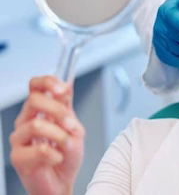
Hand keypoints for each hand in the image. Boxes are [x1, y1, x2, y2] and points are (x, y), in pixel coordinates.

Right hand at [10, 76, 84, 194]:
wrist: (62, 182)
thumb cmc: (66, 155)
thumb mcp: (74, 129)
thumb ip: (68, 110)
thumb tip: (66, 86)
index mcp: (40, 110)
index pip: (35, 86)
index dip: (47, 82)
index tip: (62, 89)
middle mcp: (26, 120)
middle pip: (34, 100)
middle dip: (58, 111)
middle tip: (71, 125)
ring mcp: (19, 138)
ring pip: (36, 125)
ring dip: (59, 135)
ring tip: (66, 145)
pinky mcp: (18, 157)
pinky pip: (39, 150)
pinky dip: (56, 154)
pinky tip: (57, 158)